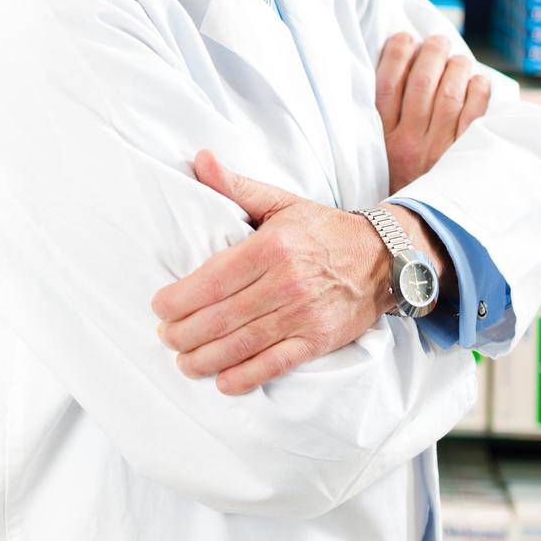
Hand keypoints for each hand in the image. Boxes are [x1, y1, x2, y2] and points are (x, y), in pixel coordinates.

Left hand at [152, 151, 392, 394]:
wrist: (382, 257)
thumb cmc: (322, 228)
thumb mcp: (279, 201)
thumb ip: (236, 186)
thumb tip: (199, 159)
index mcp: (271, 247)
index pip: (213, 279)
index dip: (180, 298)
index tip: (158, 306)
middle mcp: (285, 282)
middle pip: (222, 316)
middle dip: (185, 332)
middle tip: (165, 336)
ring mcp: (303, 314)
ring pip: (243, 343)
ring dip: (206, 358)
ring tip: (183, 363)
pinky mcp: (318, 340)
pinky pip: (276, 363)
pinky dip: (247, 376)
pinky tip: (223, 382)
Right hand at [377, 32, 489, 194]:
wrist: (420, 230)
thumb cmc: (400, 185)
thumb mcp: (378, 158)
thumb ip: (382, 124)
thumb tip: (394, 77)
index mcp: (383, 140)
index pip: (387, 86)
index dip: (395, 55)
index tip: (403, 38)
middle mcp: (410, 143)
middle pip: (420, 84)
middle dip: (430, 54)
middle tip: (436, 41)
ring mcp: (439, 150)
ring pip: (449, 94)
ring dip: (456, 67)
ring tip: (458, 57)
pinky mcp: (465, 157)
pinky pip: (475, 115)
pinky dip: (478, 92)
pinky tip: (478, 82)